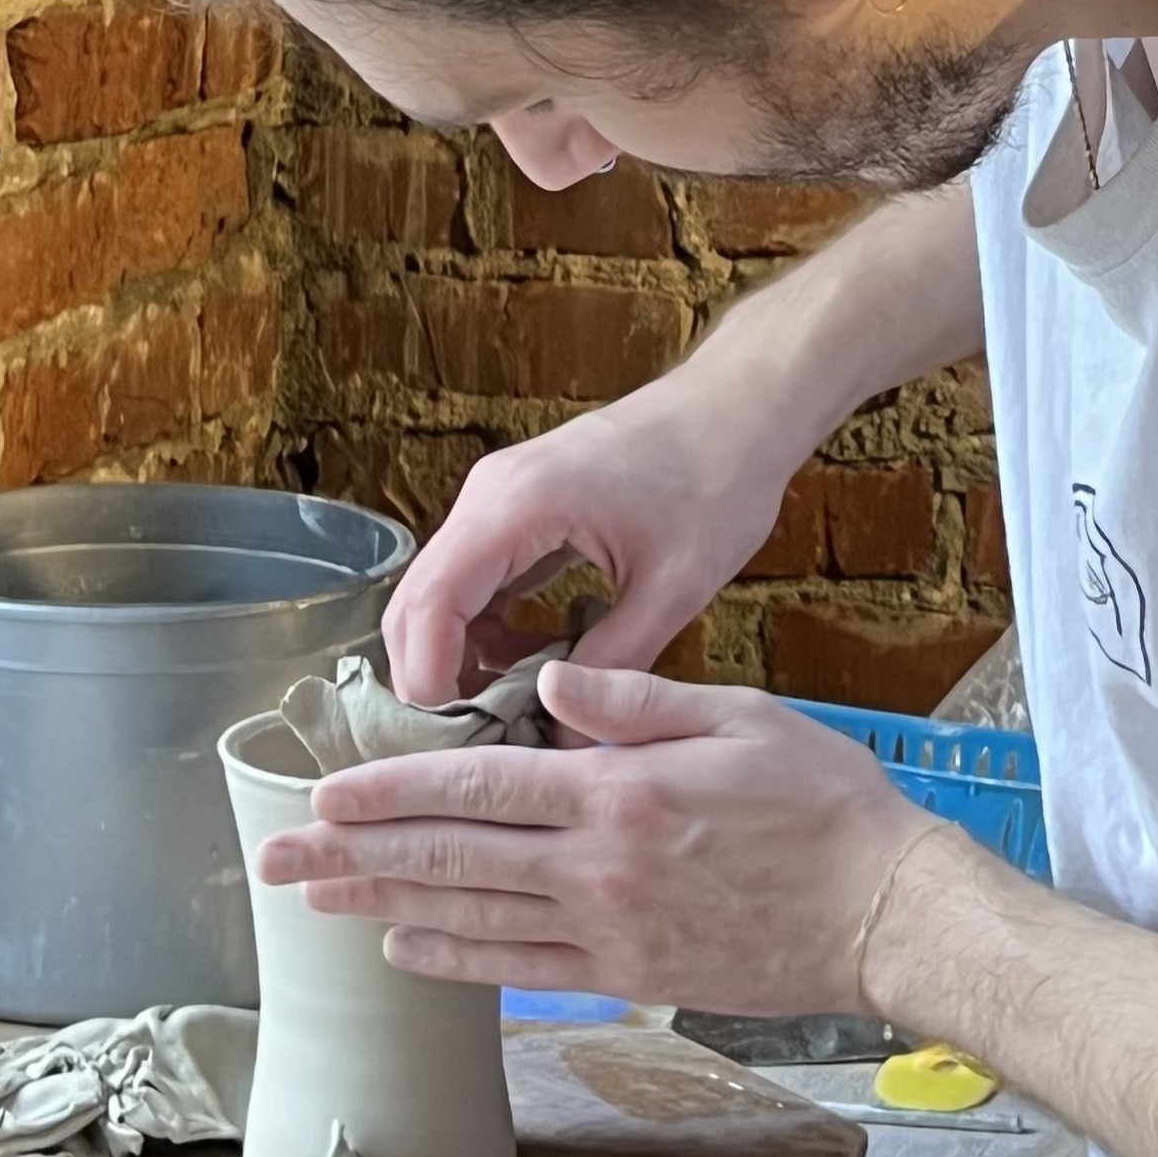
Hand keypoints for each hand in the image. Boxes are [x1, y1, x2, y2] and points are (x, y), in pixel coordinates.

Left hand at [253, 663, 938, 1014]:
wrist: (884, 910)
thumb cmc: (823, 802)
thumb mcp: (737, 716)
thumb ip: (634, 698)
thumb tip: (547, 680)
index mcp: (617, 792)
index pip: (475, 787)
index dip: (390, 788)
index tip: (326, 788)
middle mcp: (596, 869)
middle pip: (448, 859)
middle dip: (351, 854)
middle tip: (275, 856)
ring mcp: (609, 931)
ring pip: (469, 919)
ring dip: (382, 907)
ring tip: (315, 900)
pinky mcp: (629, 977)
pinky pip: (520, 973)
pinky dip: (455, 960)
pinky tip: (408, 948)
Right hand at [382, 375, 800, 703]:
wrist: (739, 408)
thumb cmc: (718, 479)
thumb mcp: (674, 587)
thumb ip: (615, 666)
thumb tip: (569, 748)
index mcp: (518, 506)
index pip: (428, 607)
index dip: (428, 684)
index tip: (460, 743)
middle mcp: (490, 494)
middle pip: (417, 602)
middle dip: (437, 677)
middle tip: (487, 738)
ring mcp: (500, 496)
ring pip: (443, 593)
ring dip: (465, 655)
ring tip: (523, 706)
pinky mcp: (519, 505)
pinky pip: (477, 577)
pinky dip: (490, 626)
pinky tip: (543, 657)